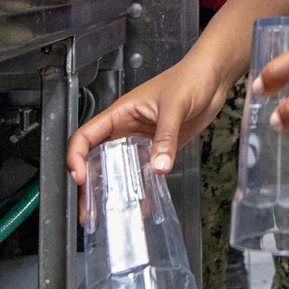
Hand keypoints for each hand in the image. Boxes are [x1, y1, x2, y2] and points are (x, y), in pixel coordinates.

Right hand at [66, 53, 227, 222]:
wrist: (212, 78)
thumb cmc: (189, 77)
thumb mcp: (175, 106)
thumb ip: (166, 137)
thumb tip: (159, 165)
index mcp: (121, 113)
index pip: (86, 135)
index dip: (76, 156)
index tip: (79, 176)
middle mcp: (127, 127)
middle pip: (97, 157)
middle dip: (89, 182)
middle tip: (88, 207)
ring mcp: (142, 139)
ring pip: (119, 166)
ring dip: (114, 187)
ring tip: (109, 210)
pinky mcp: (158, 147)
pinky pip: (144, 169)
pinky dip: (141, 185)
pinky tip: (143, 200)